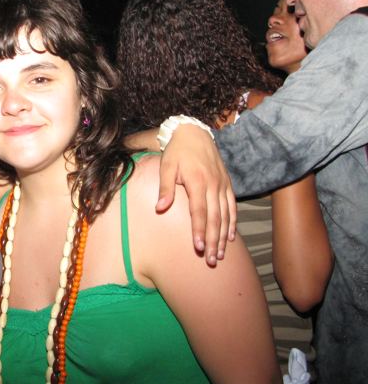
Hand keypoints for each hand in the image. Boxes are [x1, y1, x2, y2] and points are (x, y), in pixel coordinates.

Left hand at [158, 124, 236, 265]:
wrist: (194, 133)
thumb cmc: (176, 152)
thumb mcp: (166, 166)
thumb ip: (165, 188)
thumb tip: (160, 209)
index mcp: (198, 182)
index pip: (199, 211)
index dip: (200, 231)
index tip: (199, 247)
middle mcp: (213, 185)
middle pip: (215, 218)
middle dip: (213, 241)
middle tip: (211, 260)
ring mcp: (222, 185)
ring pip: (225, 215)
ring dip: (223, 236)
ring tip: (220, 255)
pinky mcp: (227, 183)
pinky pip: (232, 206)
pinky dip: (233, 222)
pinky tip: (230, 236)